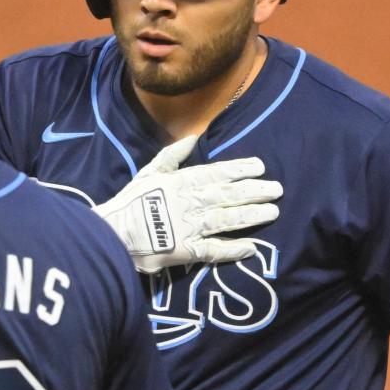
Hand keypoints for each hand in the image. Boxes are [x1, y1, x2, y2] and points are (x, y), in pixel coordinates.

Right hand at [92, 136, 282, 273]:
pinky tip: (252, 247)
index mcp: (179, 183)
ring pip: (225, 219)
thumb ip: (172, 156)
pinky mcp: (186, 252)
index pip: (215, 173)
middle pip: (226, 195)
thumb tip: (192, 137)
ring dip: (250, 216)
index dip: (239, 169)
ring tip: (273, 212)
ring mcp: (188, 228)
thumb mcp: (148, 173)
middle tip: (277, 189)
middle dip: (253, 191)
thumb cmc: (129, 203)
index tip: (260, 167)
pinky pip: (214, 251)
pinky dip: (233, 249)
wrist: (111, 236)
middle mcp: (187, 203)